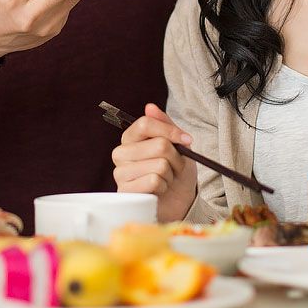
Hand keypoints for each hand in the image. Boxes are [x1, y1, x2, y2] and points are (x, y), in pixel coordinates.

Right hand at [111, 103, 197, 221]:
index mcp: (130, 138)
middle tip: (175, 167)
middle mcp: (121, 153)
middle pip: (159, 145)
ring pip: (160, 165)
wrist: (178, 201)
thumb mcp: (176, 144)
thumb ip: (164, 124)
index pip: (145, 123)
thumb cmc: (175, 171)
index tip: (187, 140)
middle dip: (176, 158)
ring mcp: (120, 173)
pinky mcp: (125, 191)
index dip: (170, 130)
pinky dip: (164, 186)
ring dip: (171, 174)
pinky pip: (154, 181)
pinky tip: (159, 191)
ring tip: (166, 179)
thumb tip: (150, 106)